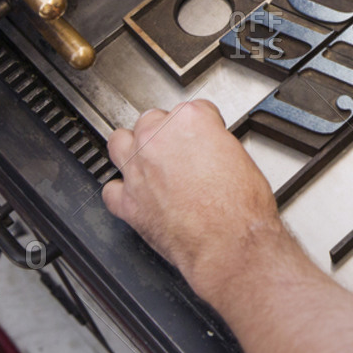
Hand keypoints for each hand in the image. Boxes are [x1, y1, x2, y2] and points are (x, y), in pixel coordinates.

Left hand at [102, 99, 307, 305]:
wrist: (229, 243)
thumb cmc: (240, 208)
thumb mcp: (240, 158)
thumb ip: (216, 144)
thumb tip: (209, 148)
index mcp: (190, 120)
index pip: (192, 109)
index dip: (202, 126)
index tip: (204, 137)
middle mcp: (158, 139)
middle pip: (151, 120)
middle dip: (164, 134)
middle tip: (179, 151)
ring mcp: (138, 169)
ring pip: (120, 143)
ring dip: (132, 149)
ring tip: (145, 159)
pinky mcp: (127, 201)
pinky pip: (112, 189)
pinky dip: (121, 191)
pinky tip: (134, 194)